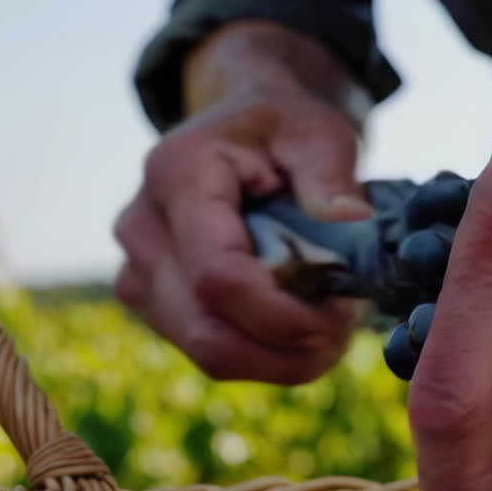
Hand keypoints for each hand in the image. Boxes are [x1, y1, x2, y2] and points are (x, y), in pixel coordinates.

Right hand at [114, 23, 371, 383]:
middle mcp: (143, 228)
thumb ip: (331, 173)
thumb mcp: (318, 131)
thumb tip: (351, 223)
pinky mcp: (154, 303)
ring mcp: (140, 272)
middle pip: (207, 330)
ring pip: (209, 354)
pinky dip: (267, 356)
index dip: (281, 314)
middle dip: (288, 347)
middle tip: (347, 327)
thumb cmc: (282, 130)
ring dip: (282, 359)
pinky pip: (212, 354)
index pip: (218, 275)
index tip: (342, 314)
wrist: (239, 131)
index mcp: (178, 175)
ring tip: (333, 328)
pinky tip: (304, 329)